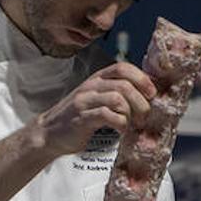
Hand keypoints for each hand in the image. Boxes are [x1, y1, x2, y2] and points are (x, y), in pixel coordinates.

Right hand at [30, 62, 155, 156]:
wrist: (48, 133)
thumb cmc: (77, 118)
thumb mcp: (96, 99)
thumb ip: (115, 93)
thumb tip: (146, 96)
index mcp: (97, 79)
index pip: (123, 67)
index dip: (142, 78)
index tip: (151, 93)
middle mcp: (91, 86)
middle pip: (125, 85)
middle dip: (141, 101)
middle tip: (144, 116)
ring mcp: (85, 101)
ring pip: (118, 99)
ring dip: (131, 114)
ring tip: (131, 125)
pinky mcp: (82, 118)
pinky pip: (107, 116)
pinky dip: (120, 124)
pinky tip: (120, 130)